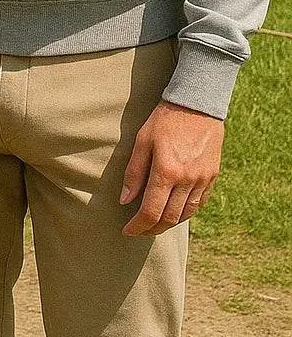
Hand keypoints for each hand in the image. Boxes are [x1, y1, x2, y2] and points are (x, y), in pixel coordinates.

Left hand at [120, 100, 224, 236]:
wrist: (197, 104)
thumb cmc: (164, 119)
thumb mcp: (142, 140)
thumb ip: (134, 172)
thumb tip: (125, 200)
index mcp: (167, 171)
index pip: (151, 211)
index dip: (138, 226)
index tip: (128, 231)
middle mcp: (187, 180)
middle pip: (169, 218)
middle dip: (152, 229)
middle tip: (140, 231)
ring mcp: (202, 180)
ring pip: (186, 214)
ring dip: (169, 223)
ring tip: (155, 223)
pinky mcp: (212, 176)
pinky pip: (199, 203)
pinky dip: (186, 211)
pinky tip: (175, 210)